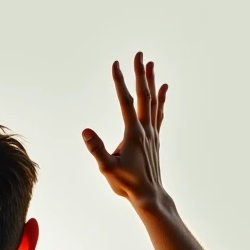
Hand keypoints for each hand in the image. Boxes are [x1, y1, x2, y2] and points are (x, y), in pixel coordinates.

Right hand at [82, 52, 167, 205]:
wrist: (149, 195)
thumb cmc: (127, 184)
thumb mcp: (107, 168)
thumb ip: (97, 149)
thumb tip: (86, 131)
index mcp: (133, 133)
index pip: (126, 101)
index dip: (120, 82)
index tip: (116, 64)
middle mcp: (145, 129)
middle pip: (144, 95)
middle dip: (141, 73)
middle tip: (139, 54)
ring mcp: (152, 133)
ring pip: (153, 101)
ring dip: (152, 81)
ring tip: (151, 64)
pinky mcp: (155, 139)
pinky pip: (159, 113)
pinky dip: (161, 98)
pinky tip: (163, 89)